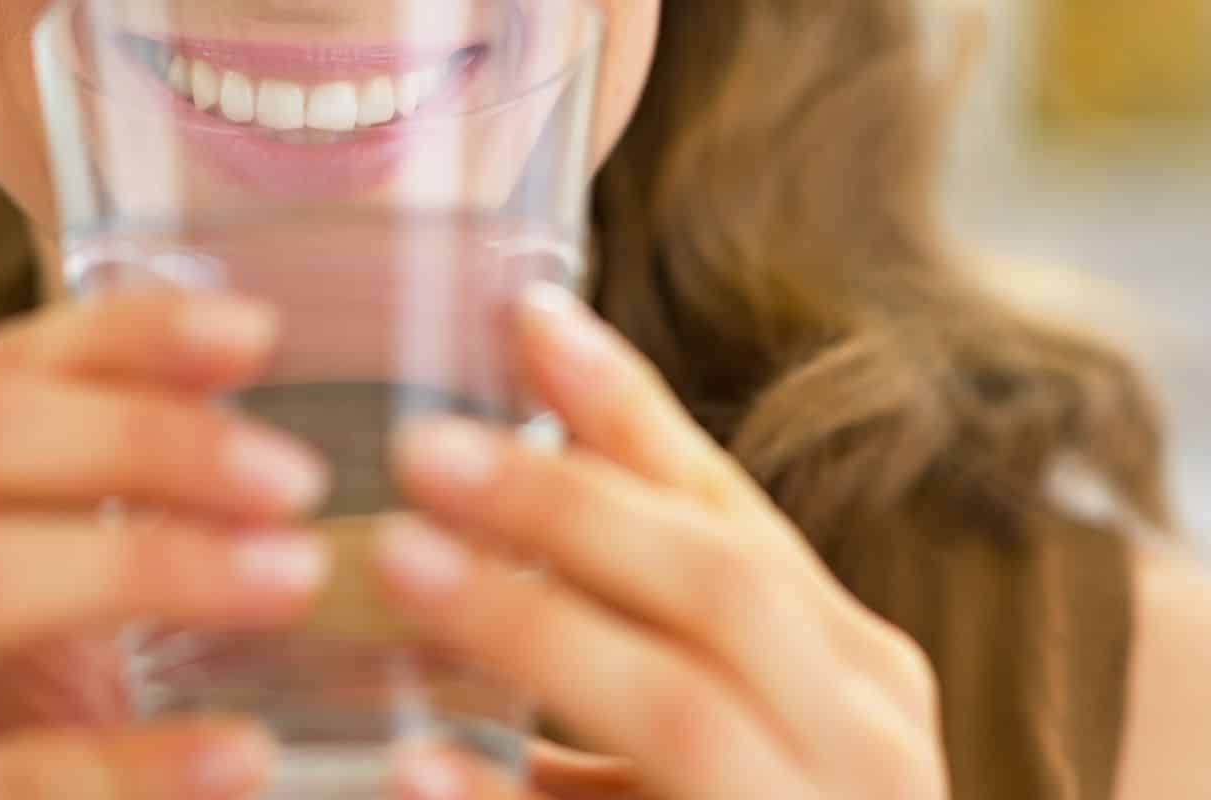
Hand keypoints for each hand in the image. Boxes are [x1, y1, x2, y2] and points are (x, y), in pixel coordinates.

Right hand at [0, 292, 333, 798]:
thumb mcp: (31, 599)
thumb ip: (95, 490)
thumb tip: (241, 363)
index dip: (126, 337)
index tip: (260, 333)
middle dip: (146, 442)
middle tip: (296, 479)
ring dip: (150, 565)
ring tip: (293, 579)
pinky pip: (1, 777)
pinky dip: (133, 765)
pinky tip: (242, 757)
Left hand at [378, 284, 947, 798]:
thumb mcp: (720, 704)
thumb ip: (641, 610)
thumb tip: (507, 470)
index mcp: (851, 669)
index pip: (733, 512)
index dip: (626, 410)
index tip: (521, 314)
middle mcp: (863, 741)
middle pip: (721, 588)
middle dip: (568, 505)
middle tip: (421, 447)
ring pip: (683, 708)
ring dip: (534, 627)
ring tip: (399, 560)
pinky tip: (412, 766)